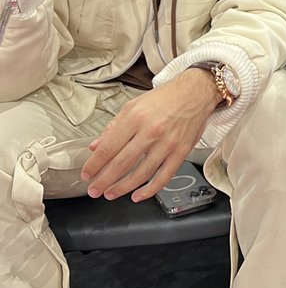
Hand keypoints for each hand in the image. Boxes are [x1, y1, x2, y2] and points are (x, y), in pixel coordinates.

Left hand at [81, 70, 222, 199]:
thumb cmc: (165, 98)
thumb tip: (96, 146)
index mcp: (135, 118)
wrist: (195, 92)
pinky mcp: (181, 152)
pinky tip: (138, 195)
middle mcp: (150, 131)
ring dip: (122, 188)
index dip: (95, 164)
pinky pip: (164, 176)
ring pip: (141, 173)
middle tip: (94, 190)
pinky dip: (149, 190)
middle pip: (121, 163)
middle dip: (104, 180)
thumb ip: (114, 127)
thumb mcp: (134, 105)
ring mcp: (167, 143)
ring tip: (110, 194)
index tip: (87, 174)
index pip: (109, 147)